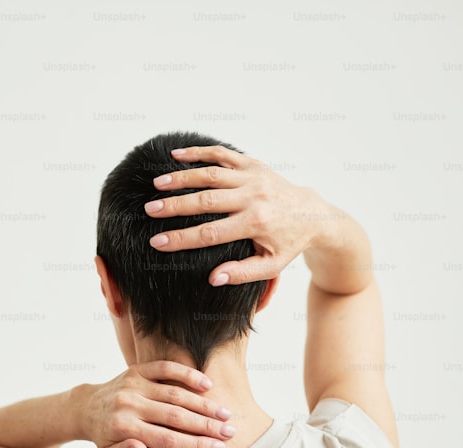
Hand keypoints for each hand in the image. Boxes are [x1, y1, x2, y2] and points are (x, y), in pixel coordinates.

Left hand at [79, 361, 234, 447]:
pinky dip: (186, 374)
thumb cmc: (104, 434)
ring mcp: (134, 384)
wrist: (85, 406)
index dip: (194, 444)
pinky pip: (164, 368)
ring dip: (203, 403)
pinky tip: (207, 383)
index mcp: (124, 428)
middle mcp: (130, 404)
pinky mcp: (136, 370)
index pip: (166, 439)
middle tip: (230, 431)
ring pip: (175, 394)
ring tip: (225, 413)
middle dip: (206, 425)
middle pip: (175, 417)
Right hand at [144, 144, 339, 286]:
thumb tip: (213, 279)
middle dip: (175, 205)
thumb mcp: (271, 266)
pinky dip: (198, 153)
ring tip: (156, 184)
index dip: (181, 239)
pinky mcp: (253, 164)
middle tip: (149, 210)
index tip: (157, 243)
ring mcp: (253, 177)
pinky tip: (175, 155)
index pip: (211, 233)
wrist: (313, 213)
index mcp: (257, 224)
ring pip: (211, 174)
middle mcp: (254, 197)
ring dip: (181, 177)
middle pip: (206, 201)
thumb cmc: (287, 243)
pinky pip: (222, 154)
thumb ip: (242, 274)